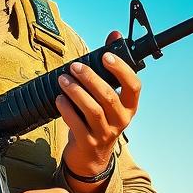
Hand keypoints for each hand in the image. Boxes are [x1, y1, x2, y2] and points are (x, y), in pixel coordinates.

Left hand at [57, 29, 140, 177]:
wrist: (91, 157)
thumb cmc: (99, 119)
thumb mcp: (108, 96)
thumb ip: (110, 68)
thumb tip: (114, 35)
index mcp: (129, 107)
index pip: (134, 86)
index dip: (121, 70)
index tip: (106, 56)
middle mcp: (120, 120)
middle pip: (108, 96)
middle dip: (90, 78)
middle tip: (75, 66)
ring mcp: (104, 133)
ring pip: (92, 109)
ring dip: (75, 91)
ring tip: (63, 79)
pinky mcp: (88, 142)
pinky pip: (76, 123)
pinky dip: (66, 108)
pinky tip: (59, 98)